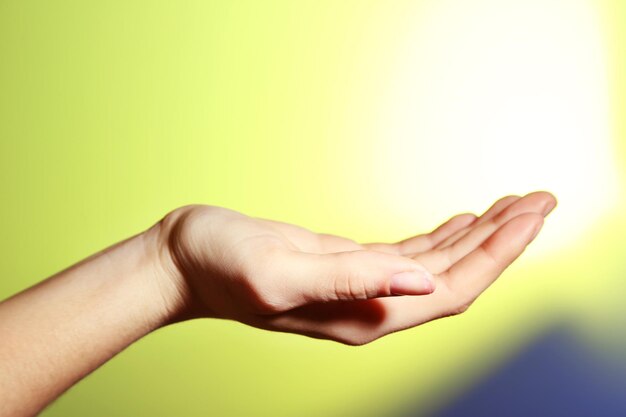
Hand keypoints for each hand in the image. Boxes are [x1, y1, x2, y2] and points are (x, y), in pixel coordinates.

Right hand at [153, 191, 555, 344]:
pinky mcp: (348, 266)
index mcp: (362, 315)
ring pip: (438, 265)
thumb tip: (421, 279)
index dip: (496, 255)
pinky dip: (443, 237)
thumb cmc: (220, 265)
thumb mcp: (279, 269)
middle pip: (456, 277)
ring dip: (478, 236)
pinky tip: (461, 222)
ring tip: (515, 205)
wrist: (185, 260)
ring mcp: (361, 288)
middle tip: (541, 199)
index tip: (532, 214)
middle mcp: (370, 307)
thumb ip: (350, 278)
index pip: (450, 289)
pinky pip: (410, 255)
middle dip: (502, 241)